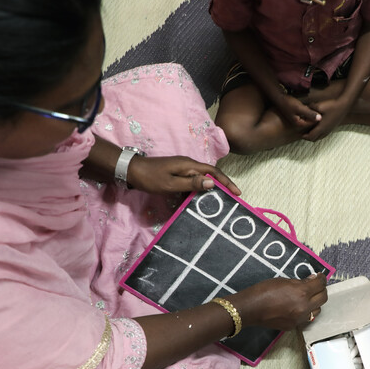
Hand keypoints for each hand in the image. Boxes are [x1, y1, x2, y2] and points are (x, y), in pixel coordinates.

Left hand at [127, 155, 241, 196]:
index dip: (226, 181)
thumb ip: (192, 183)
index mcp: (189, 165)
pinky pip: (191, 183)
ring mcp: (182, 169)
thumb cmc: (151, 178)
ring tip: (217, 203)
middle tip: (231, 199)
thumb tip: (212, 183)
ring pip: (201, 179)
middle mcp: (188, 165)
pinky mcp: (177, 174)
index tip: (237, 192)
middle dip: (222, 186)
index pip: (213, 172)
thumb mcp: (171, 183)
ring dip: (209, 190)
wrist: (132, 171)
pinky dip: (197, 192)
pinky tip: (197, 202)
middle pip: (210, 175)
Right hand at [232, 273, 327, 330]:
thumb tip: (312, 280)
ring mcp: (299, 318)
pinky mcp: (294, 326)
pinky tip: (297, 307)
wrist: (251, 308)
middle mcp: (304, 307)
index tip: (320, 277)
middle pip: (323, 298)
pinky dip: (304, 312)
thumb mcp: (283, 281)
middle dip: (321, 290)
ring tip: (307, 298)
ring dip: (315, 303)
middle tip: (316, 286)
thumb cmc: (264, 290)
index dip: (322, 278)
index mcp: (302, 292)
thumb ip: (300, 282)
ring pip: (317, 310)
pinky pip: (305, 318)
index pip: (320, 284)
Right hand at [273, 94, 321, 128]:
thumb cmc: (288, 103)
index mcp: (299, 124)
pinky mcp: (296, 116)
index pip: (313, 123)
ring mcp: (297, 120)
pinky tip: (311, 106)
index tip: (324, 111)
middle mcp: (298, 124)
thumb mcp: (299, 108)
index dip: (319, 117)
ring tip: (318, 107)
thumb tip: (320, 118)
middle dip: (316, 116)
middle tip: (323, 109)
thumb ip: (310, 113)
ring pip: (308, 118)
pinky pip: (305, 115)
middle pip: (311, 121)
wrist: (278, 98)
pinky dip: (309, 111)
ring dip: (313, 113)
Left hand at [302, 97, 352, 141]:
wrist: (344, 106)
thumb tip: (305, 108)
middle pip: (314, 139)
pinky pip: (323, 134)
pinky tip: (317, 129)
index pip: (311, 136)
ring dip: (313, 136)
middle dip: (308, 138)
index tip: (299, 134)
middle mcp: (325, 131)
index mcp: (321, 127)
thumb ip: (311, 108)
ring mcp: (329, 130)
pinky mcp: (332, 127)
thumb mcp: (320, 106)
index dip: (304, 136)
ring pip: (320, 137)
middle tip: (302, 134)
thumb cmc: (332, 106)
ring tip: (308, 132)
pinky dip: (318, 134)